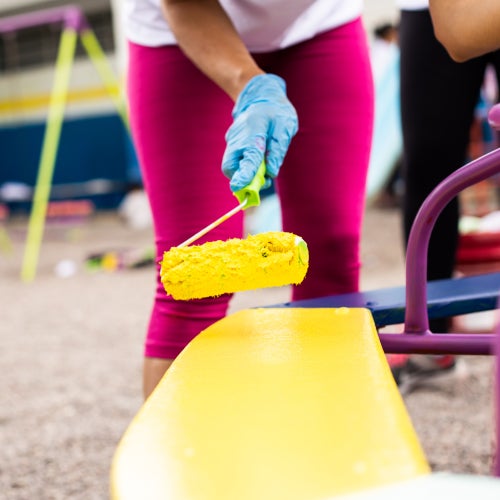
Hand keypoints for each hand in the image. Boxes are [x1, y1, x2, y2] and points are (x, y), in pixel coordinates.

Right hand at [222, 74, 297, 191]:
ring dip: (245, 174)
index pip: (247, 159)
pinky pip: (235, 161)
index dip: (244, 175)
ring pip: (231, 166)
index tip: (239, 188)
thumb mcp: (284, 127)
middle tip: (263, 181)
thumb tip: (271, 171)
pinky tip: (258, 162)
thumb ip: (278, 149)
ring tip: (264, 171)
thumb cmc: (276, 112)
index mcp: (253, 133)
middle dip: (242, 179)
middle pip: (230, 167)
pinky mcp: (232, 144)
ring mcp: (232, 141)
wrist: (261, 96)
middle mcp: (238, 139)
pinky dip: (244, 167)